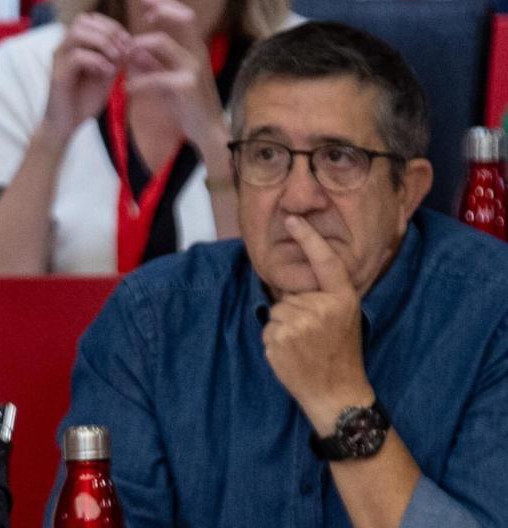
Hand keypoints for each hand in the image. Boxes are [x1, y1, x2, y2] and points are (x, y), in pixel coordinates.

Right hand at [41, 13, 129, 137]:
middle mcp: (63, 47)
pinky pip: (77, 56)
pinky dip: (97, 61)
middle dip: (109, 31)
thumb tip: (129, 44)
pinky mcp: (58, 74)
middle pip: (83, 20)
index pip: (91, 19)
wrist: (67, 124)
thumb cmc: (84, 99)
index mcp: (73, 45)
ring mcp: (58, 59)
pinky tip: (107, 73)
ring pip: (78, 33)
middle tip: (123, 50)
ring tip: (115, 58)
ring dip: (102, 42)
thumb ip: (115, 58)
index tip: (128, 42)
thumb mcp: (106, 74)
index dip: (112, 25)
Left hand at [123, 0, 226, 149]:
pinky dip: (138, 81)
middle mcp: (197, 54)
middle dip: (161, 8)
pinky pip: (156, 77)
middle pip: (184, 18)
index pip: (185, 15)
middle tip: (142, 9)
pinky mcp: (187, 86)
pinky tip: (127, 89)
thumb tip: (134, 49)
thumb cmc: (187, 105)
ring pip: (163, 42)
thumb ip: (154, 64)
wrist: (208, 131)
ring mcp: (194, 69)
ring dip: (138, 44)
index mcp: (194, 50)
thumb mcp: (169, 79)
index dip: (166, 3)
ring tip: (125, 55)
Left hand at [263, 216, 374, 431]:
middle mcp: (323, 307)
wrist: (338, 392)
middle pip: (289, 294)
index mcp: (343, 298)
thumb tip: (291, 279)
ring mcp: (300, 323)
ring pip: (277, 311)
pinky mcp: (281, 338)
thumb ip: (323, 297)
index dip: (308, 238)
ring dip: (284, 327)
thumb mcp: (343, 318)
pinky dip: (275, 341)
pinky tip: (293, 354)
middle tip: (315, 336)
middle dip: (294, 311)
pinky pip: (268, 328)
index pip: (325, 261)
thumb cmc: (339, 353)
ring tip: (305, 346)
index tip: (291, 219)